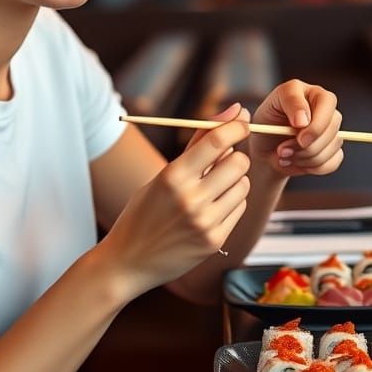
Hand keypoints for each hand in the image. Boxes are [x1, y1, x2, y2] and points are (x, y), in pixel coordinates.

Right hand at [99, 103, 250, 298]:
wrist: (128, 261)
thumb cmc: (143, 212)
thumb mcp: (162, 175)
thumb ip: (198, 144)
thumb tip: (233, 110)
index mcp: (172, 176)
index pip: (217, 142)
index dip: (237, 127)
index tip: (243, 121)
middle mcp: (190, 198)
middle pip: (238, 163)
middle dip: (235, 157)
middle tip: (222, 161)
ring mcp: (204, 222)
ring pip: (244, 185)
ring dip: (234, 182)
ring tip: (211, 189)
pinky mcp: (214, 240)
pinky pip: (240, 208)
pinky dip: (231, 203)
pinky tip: (211, 209)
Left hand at [250, 80, 343, 177]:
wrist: (265, 151)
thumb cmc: (265, 126)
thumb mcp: (268, 108)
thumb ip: (288, 104)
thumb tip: (304, 121)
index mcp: (309, 93)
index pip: (327, 101)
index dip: (315, 120)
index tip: (297, 128)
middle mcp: (324, 109)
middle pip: (333, 126)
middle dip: (307, 143)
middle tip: (283, 150)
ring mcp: (331, 129)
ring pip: (333, 145)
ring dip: (305, 156)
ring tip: (284, 155)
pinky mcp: (333, 149)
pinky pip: (333, 162)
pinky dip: (311, 167)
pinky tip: (296, 162)